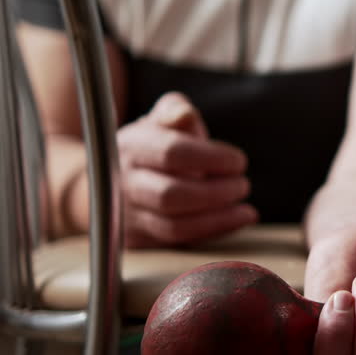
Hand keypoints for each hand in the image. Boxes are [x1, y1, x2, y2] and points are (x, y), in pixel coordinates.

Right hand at [117, 92, 256, 247]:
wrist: (109, 180)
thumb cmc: (151, 145)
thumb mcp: (159, 120)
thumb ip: (175, 111)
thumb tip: (184, 114)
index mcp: (132, 146)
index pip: (171, 153)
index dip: (210, 158)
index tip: (239, 161)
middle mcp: (124, 183)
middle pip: (171, 195)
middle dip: (216, 193)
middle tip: (242, 184)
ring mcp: (127, 216)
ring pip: (174, 226)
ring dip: (218, 219)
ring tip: (246, 209)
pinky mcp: (138, 241)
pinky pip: (178, 242)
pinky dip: (212, 232)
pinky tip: (237, 219)